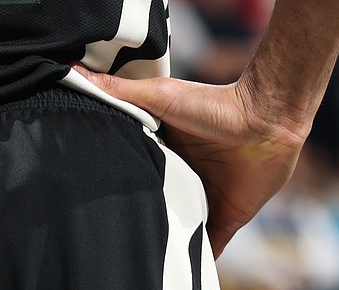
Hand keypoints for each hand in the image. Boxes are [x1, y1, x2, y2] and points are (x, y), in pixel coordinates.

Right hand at [73, 67, 305, 256]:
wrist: (267, 122)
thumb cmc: (212, 104)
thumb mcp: (159, 97)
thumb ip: (119, 92)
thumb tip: (71, 71)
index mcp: (160, 149)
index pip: (130, 168)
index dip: (111, 178)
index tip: (83, 191)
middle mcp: (178, 175)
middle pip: (150, 201)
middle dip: (134, 214)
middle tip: (103, 232)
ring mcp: (201, 198)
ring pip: (175, 227)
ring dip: (161, 241)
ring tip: (132, 260)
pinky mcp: (224, 218)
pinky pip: (207, 249)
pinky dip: (197, 264)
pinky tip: (179, 278)